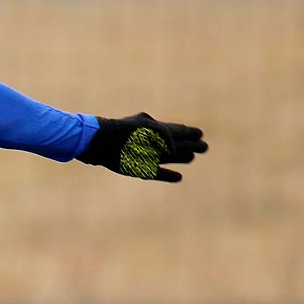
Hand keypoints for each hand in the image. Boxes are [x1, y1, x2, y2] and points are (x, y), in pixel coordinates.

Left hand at [78, 113, 207, 181]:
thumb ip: (165, 135)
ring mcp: (144, 154)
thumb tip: (175, 149)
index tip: (201, 133)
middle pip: (173, 143)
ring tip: (193, 157)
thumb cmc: (123, 132)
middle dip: (189, 144)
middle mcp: (150, 141)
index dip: (188, 132)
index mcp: (152, 128)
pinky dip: (167, 174)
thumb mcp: (148, 127)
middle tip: (205, 147)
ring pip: (167, 156)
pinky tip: (178, 177)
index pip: (175, 130)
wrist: (98, 143)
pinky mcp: (136, 168)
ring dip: (181, 157)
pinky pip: (156, 172)